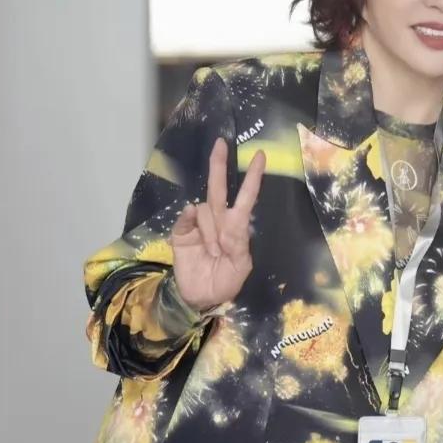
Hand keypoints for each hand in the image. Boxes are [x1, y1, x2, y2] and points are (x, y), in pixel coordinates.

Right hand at [170, 139, 266, 310]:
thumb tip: (225, 219)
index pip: (246, 197)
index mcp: (237, 227)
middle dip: (220, 165)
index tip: (260, 156)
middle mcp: (218, 221)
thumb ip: (237, 243)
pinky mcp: (181, 232)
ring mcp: (199, 225)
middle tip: (222, 143)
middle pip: (218, 188)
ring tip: (213, 253)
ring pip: (205, 211)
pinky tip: (191, 225)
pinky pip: (185, 219)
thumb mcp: (240, 267)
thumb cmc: (225, 282)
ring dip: (211, 231)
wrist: (202, 299)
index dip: (252, 178)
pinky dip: (189, 220)